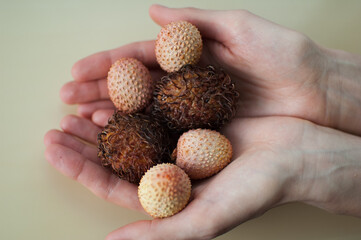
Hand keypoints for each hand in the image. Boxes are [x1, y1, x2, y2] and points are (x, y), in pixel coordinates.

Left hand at [44, 113, 360, 239]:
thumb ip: (161, 234)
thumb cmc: (259, 189)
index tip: (55, 150)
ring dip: (105, 118)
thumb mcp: (208, 218)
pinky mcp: (193, 120)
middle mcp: (170, 170)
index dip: (81, 169)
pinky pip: (156, 108)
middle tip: (57, 126)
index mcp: (168, 198)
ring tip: (78, 107)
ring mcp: (180, 142)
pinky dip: (135, 101)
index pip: (113, 185)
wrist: (297, 155)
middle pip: (117, 157)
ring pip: (132, 130)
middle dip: (84, 143)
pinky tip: (115, 92)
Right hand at [60, 5, 360, 134]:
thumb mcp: (239, 26)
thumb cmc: (282, 53)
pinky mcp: (204, 131)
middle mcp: (184, 84)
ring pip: (144, 112)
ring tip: (82, 120)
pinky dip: (141, 136)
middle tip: (67, 99)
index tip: (76, 70)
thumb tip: (152, 10)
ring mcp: (191, 109)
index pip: (138, 58)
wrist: (313, 90)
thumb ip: (194, 22)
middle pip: (133, 87)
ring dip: (111, 115)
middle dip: (98, 91)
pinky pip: (166, 133)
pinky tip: (118, 137)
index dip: (107, 64)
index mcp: (188, 57)